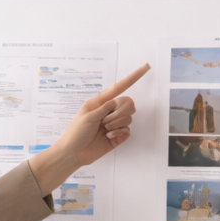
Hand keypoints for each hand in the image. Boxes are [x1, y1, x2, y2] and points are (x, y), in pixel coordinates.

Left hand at [28, 64, 149, 196]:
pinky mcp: (117, 136)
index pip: (119, 87)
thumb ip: (105, 107)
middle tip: (106, 121)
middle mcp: (109, 111)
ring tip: (105, 130)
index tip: (146, 67)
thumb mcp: (88, 115)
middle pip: (128, 103)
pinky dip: (119, 133)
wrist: (74, 153)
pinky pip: (127, 130)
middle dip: (120, 112)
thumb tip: (118, 102)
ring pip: (128, 118)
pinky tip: (109, 137)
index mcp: (100, 102)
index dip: (133, 77)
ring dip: (117, 124)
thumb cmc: (76, 132)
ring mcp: (114, 123)